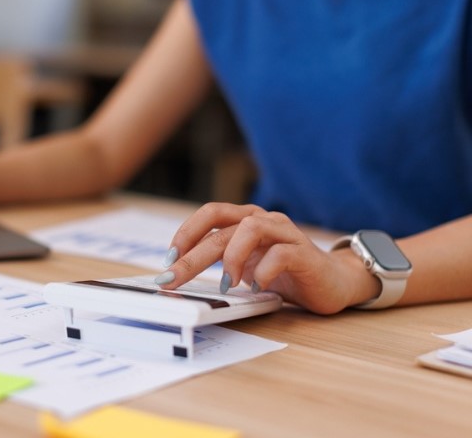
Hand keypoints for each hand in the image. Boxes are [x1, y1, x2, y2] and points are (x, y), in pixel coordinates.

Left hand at [157, 202, 379, 313]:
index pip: (210, 213)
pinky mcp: (304, 252)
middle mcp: (264, 220)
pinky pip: (280, 254)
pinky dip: (263, 272)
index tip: (168, 260)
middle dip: (192, 256)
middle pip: (221, 229)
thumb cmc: (284, 274)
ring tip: (227, 284)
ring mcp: (285, 233)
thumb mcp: (245, 266)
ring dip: (231, 258)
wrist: (333, 283)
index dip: (186, 233)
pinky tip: (257, 288)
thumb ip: (221, 262)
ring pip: (250, 229)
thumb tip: (180, 275)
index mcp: (246, 219)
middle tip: (173, 278)